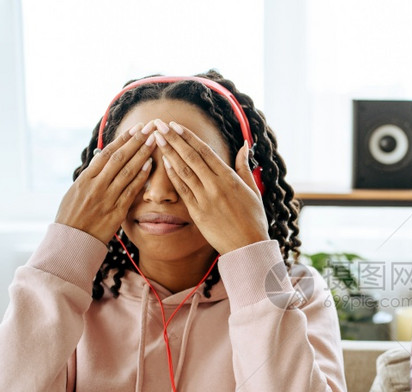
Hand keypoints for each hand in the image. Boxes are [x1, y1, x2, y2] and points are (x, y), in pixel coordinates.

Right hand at [55, 123, 156, 242]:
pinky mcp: (116, 211)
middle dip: (136, 142)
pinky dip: (141, 177)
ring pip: (127, 172)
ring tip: (154, 142)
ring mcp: (107, 198)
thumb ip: (90, 176)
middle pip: (119, 158)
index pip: (106, 154)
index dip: (123, 140)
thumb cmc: (72, 216)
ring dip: (142, 155)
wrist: (71, 241)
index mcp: (85, 179)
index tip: (135, 128)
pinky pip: (131, 191)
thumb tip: (102, 159)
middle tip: (150, 128)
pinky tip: (150, 165)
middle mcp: (96, 185)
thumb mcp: (75, 192)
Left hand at [152, 119, 268, 254]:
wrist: (248, 247)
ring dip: (169, 153)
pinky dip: (173, 175)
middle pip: (191, 157)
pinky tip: (164, 163)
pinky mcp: (197, 213)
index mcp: (229, 178)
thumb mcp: (253, 190)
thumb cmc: (254, 219)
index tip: (175, 125)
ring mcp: (205, 199)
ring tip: (157, 139)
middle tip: (159, 124)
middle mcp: (215, 186)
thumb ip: (244, 166)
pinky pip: (183, 190)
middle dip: (174, 139)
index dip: (188, 137)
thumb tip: (244, 145)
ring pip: (184, 171)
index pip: (205, 152)